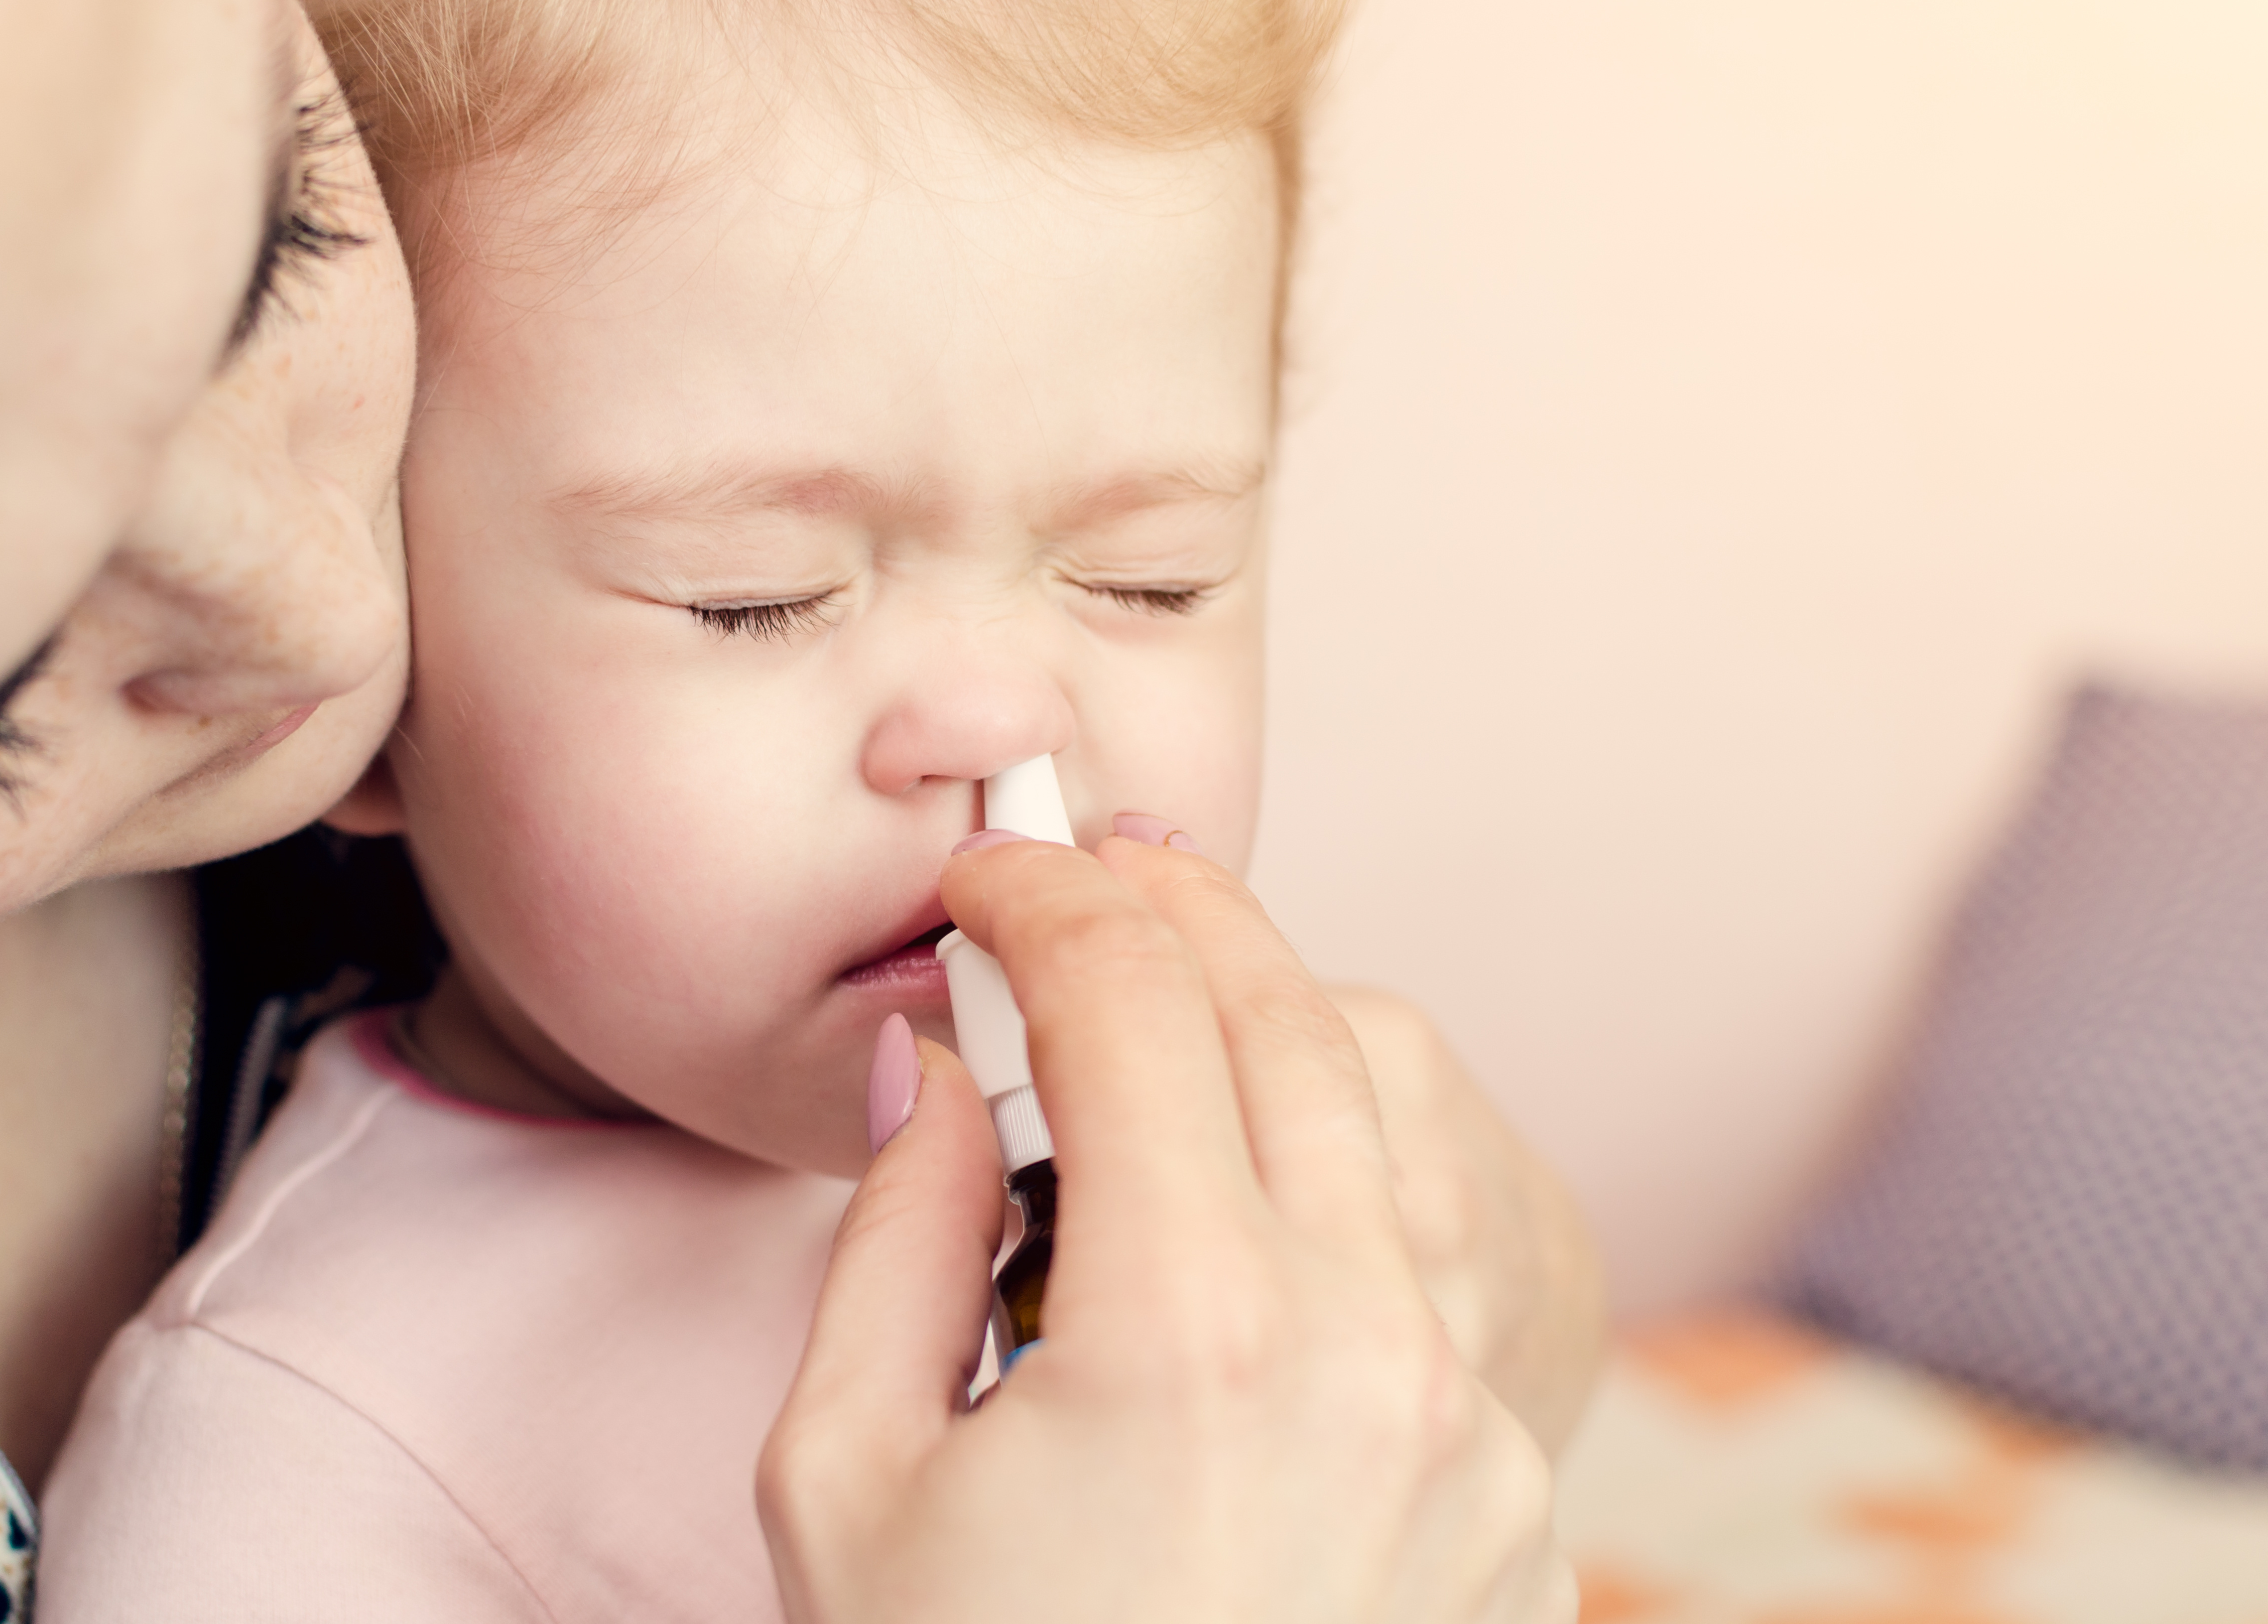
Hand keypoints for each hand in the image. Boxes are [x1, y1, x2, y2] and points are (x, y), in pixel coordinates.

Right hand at [758, 829, 1576, 1623]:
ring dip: (1282, 1014)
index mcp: (1187, 1335)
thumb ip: (896, 1237)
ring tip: (1175, 993)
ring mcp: (1469, 1420)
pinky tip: (1261, 1166)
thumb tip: (943, 1068)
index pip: (1128, 1008)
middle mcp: (1369, 1348)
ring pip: (1398, 1110)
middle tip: (1085, 874)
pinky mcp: (1512, 1485)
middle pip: (1291, 1014)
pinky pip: (1446, 1248)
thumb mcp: (849, 1478)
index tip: (983, 881)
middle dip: (1176, 909)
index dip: (1042, 904)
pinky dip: (1355, 1158)